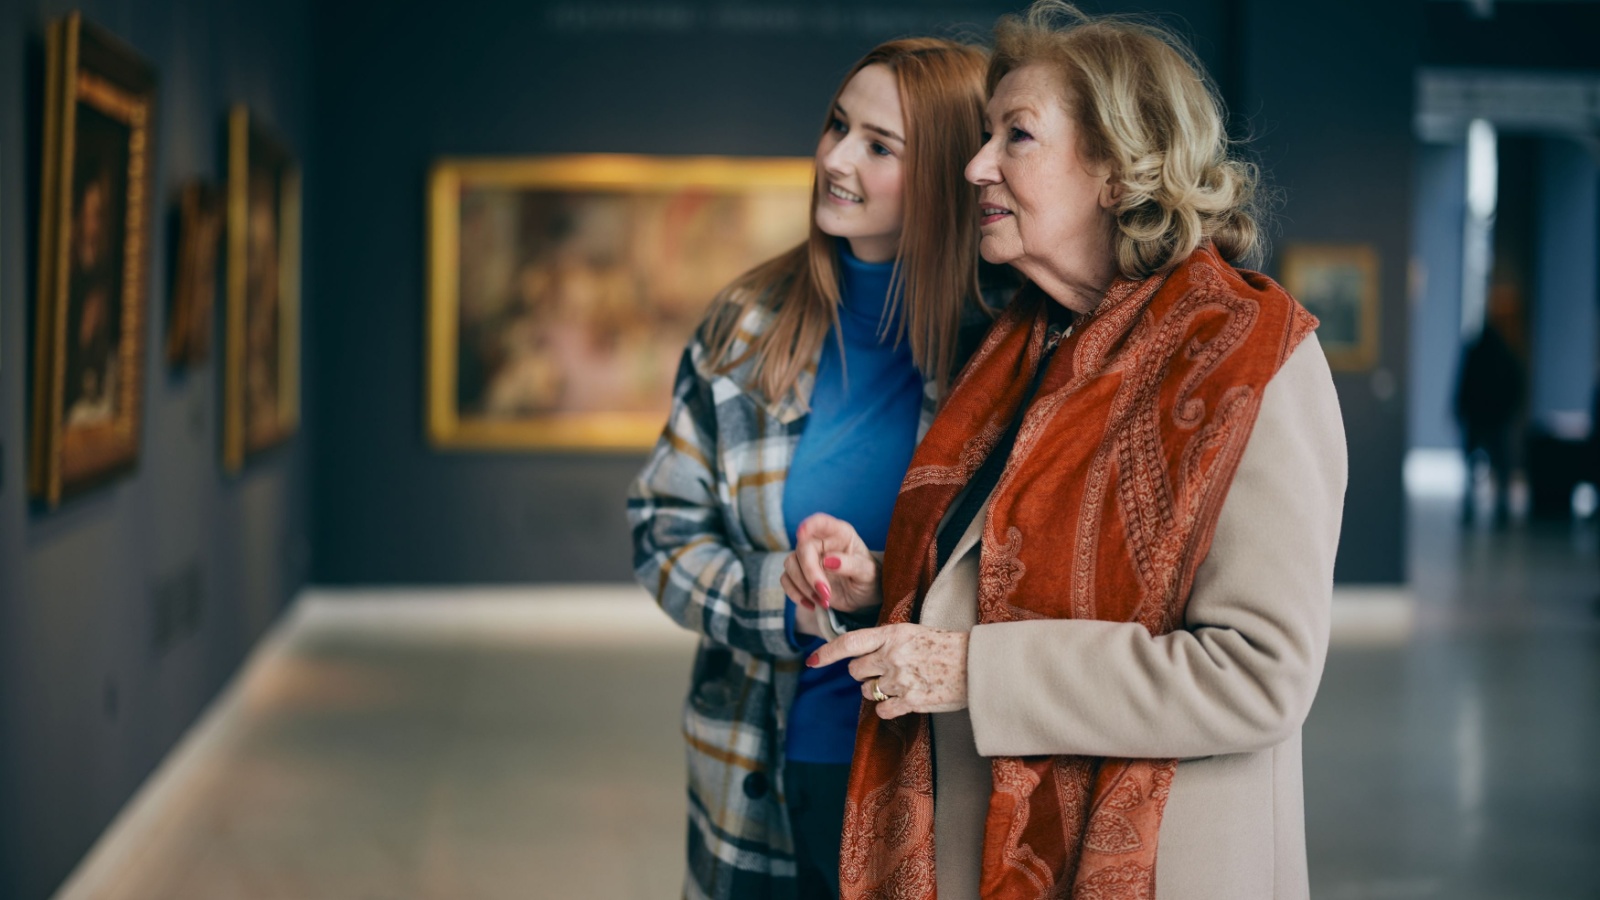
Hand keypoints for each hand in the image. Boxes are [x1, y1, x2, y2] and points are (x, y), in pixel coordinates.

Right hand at [782, 513, 881, 614]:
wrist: (864, 596)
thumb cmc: (869, 579)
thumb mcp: (868, 573)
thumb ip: (851, 564)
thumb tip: (828, 561)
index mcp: (839, 534)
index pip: (821, 522)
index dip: (809, 525)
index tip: (801, 534)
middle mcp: (821, 543)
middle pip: (802, 549)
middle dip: (811, 573)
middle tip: (826, 593)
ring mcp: (809, 558)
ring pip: (791, 564)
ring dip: (803, 586)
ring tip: (824, 601)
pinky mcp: (801, 575)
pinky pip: (786, 580)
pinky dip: (796, 594)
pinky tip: (813, 605)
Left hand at [808, 624, 967, 719]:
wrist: (977, 665)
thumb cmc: (946, 647)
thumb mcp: (913, 632)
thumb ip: (886, 640)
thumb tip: (860, 654)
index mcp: (893, 633)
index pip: (849, 642)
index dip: (826, 652)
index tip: (812, 661)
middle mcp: (892, 655)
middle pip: (855, 671)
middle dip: (863, 674)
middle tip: (883, 671)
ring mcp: (900, 679)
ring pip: (867, 691)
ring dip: (877, 690)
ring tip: (902, 683)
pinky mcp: (911, 701)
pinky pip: (882, 709)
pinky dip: (889, 707)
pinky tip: (905, 699)